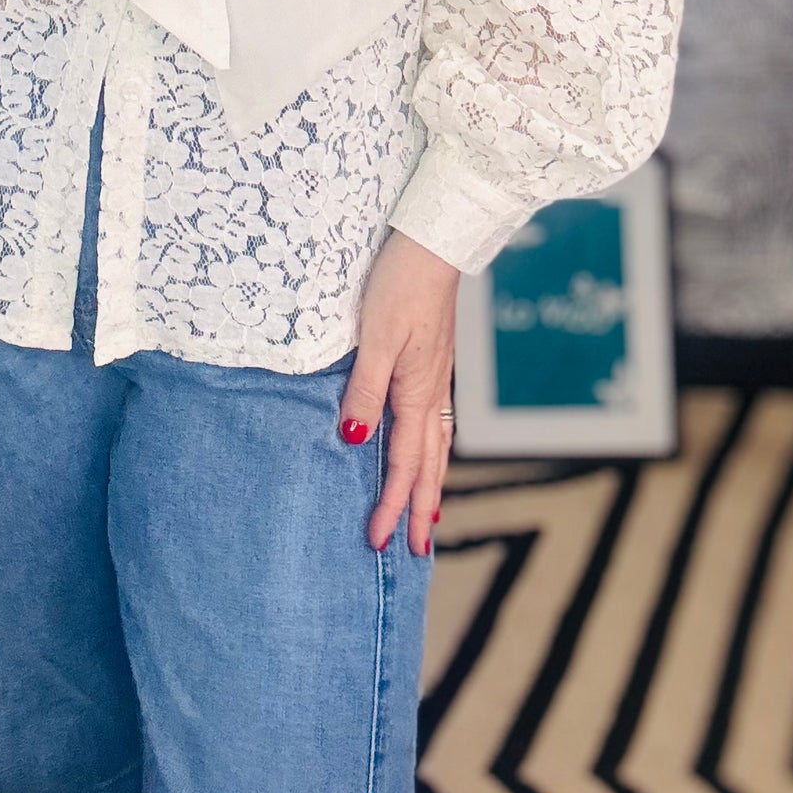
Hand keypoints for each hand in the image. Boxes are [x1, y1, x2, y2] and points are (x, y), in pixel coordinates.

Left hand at [340, 227, 459, 553]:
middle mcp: (431, 391)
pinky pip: (435, 421)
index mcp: (416, 391)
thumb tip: (356, 441)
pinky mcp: (432, 361)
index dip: (390, 504)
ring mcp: (435, 377)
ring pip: (436, 445)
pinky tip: (428, 449)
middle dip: (418, 509)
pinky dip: (433, 449)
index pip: (404, 463)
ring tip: (428, 517)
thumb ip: (365, 389)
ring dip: (430, 484)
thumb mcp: (375, 336)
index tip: (378, 542)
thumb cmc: (400, 283)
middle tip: (414, 551)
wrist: (434, 241)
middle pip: (428, 464)